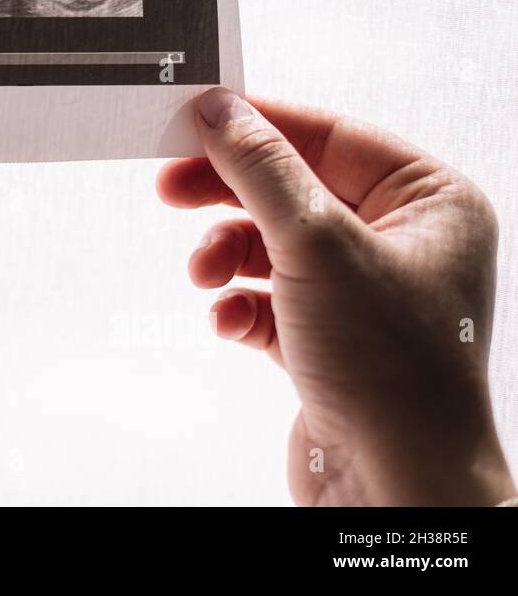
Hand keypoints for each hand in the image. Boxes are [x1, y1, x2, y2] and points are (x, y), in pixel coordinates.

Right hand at [159, 88, 514, 504]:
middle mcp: (401, 240)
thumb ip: (261, 169)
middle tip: (168, 186)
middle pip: (291, 187)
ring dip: (224, 256)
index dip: (259, 124)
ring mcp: (362, 290)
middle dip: (227, 195)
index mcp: (431, 201)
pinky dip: (236, 304)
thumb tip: (220, 111)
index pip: (331, 134)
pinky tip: (228, 321)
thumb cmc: (394, 371)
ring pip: (269, 242)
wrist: (395, 486)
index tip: (196, 117)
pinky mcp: (326, 336)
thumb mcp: (317, 244)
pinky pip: (265, 297)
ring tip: (204, 275)